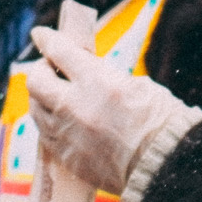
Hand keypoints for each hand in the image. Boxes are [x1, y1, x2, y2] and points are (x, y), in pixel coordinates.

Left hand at [26, 26, 198, 195]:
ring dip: (42, 97)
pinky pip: (46, 135)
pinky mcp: (67, 157)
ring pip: (36, 109)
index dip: (48, 39)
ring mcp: (68, 135)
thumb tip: (85, 69)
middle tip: (50, 69)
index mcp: (97, 82)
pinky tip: (61, 121)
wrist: (164, 166)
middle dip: (40, 70)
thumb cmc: (160, 122)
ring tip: (55, 96)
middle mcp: (75, 107)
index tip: (42, 35)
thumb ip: (104, 75)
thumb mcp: (137, 85)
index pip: (59, 51)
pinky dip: (50, 123)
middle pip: (36, 81)